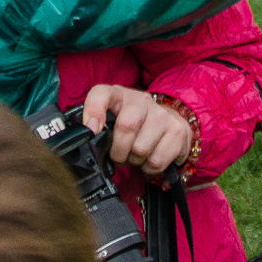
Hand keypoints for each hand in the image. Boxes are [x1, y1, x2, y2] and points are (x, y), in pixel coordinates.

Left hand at [80, 85, 194, 177]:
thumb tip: (84, 137)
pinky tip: (149, 158)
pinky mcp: (177, 131)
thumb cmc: (134, 121)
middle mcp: (141, 100)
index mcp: (118, 95)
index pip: (102, 94)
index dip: (94, 111)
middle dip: (118, 151)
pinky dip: (149, 168)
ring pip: (141, 149)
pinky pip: (156, 161)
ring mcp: (162, 114)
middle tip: (119, 155)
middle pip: (126, 127)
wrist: (170, 119)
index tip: (91, 130)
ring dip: (134, 161)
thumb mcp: (112, 117)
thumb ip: (96, 124)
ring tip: (135, 155)